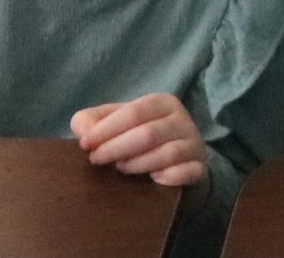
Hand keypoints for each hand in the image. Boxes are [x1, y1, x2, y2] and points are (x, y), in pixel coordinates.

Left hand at [72, 93, 208, 188]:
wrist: (181, 165)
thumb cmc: (142, 141)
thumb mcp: (118, 126)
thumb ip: (94, 122)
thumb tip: (83, 131)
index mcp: (162, 103)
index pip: (134, 112)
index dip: (106, 128)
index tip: (85, 145)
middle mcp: (182, 120)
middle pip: (148, 133)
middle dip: (116, 148)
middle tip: (97, 160)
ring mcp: (194, 144)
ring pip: (167, 153)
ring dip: (138, 164)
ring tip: (120, 169)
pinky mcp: (200, 168)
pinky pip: (186, 172)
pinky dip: (168, 177)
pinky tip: (152, 180)